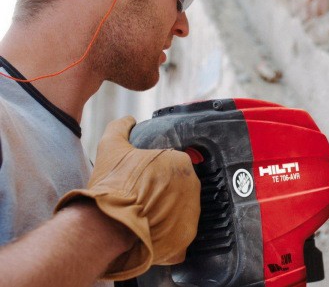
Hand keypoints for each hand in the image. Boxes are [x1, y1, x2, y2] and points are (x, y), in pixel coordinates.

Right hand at [55, 116, 199, 280]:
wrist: (108, 226)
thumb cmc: (113, 187)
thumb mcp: (111, 147)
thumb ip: (121, 128)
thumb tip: (128, 120)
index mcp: (181, 162)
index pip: (172, 163)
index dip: (156, 170)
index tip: (142, 178)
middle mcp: (193, 185)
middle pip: (178, 185)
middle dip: (163, 190)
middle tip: (141, 195)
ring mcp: (192, 212)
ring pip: (180, 208)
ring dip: (166, 210)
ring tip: (143, 213)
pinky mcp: (187, 235)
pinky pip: (179, 230)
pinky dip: (167, 230)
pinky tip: (149, 228)